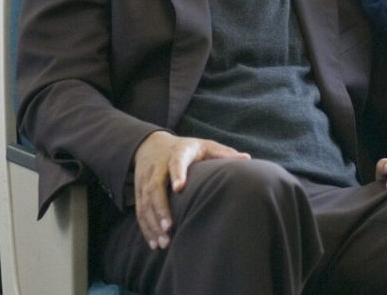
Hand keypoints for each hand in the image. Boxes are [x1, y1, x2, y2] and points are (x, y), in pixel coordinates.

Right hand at [132, 131, 249, 249]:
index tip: (180, 188)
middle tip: (170, 228)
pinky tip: (154, 243)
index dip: (177, 174)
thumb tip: (247, 159)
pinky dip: (146, 228)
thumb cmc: (187, 148)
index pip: (175, 163)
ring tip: (164, 243)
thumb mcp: (205, 146)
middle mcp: (158, 167)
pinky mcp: (139, 191)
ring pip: (145, 203)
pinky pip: (140, 211)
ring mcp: (146, 179)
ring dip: (153, 224)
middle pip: (155, 187)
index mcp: (178, 153)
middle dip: (161, 209)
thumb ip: (224, 153)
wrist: (152, 144)